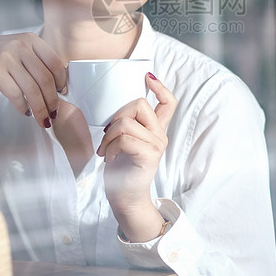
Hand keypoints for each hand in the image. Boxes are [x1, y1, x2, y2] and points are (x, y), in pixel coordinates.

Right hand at [0, 32, 65, 127]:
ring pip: (32, 90)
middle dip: (52, 100)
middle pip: (45, 79)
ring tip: (42, 118)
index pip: (55, 62)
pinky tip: (25, 111)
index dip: (61, 81)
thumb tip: (56, 86)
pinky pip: (16, 94)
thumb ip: (35, 62)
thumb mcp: (17, 51)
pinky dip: (23, 107)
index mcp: (29, 39)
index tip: (62, 93)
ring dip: (40, 109)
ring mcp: (6, 58)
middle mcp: (19, 46)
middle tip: (53, 113)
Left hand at [97, 73, 176, 240]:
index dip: (160, 86)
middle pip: (139, 104)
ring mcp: (156, 145)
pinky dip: (111, 148)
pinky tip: (111, 158)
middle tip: (107, 137)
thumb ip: (125, 123)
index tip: (147, 77)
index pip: (169, 102)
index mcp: (155, 129)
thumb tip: (111, 103)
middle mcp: (160, 135)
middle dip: (116, 116)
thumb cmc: (120, 169)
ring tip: (106, 151)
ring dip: (108, 137)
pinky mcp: (149, 155)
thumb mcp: (123, 140)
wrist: (124, 198)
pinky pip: (124, 139)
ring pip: (126, 122)